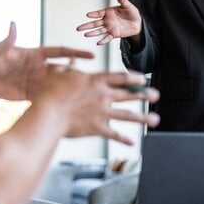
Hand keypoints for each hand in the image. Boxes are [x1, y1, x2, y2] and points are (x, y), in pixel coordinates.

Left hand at [0, 22, 94, 101]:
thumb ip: (7, 40)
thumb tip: (13, 24)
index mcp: (36, 55)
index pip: (60, 51)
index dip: (75, 53)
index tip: (91, 55)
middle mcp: (41, 68)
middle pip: (64, 69)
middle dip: (77, 73)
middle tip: (90, 79)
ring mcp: (39, 82)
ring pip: (59, 83)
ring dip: (70, 87)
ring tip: (83, 93)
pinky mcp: (34, 94)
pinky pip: (49, 96)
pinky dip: (58, 99)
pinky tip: (67, 105)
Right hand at [32, 67, 159, 144]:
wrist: (47, 113)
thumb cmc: (48, 92)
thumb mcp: (57, 73)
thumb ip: (68, 66)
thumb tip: (71, 60)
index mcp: (96, 80)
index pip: (121, 77)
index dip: (134, 77)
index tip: (143, 80)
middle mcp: (103, 95)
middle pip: (129, 94)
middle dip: (144, 95)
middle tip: (156, 95)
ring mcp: (102, 112)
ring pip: (128, 115)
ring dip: (143, 118)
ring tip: (155, 120)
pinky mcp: (97, 128)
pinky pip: (114, 135)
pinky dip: (124, 139)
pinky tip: (132, 142)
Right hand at [76, 0, 141, 44]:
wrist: (137, 23)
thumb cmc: (131, 13)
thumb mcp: (128, 6)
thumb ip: (123, 2)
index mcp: (108, 12)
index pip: (99, 13)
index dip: (93, 14)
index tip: (88, 15)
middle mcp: (107, 20)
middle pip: (95, 23)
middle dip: (86, 25)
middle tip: (78, 28)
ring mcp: (109, 28)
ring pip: (99, 31)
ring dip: (92, 33)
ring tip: (85, 34)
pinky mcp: (114, 34)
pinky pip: (107, 38)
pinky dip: (103, 40)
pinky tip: (98, 43)